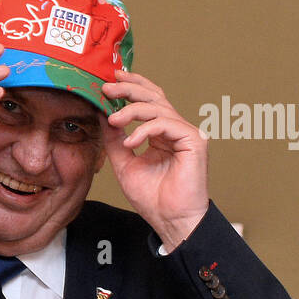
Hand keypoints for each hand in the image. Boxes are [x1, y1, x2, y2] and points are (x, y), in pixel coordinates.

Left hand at [101, 70, 208, 252]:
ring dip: (132, 110)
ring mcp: (186, 134)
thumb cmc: (152, 198)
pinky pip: (167, 124)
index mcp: (160, 133)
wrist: (170, 220)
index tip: (110, 79)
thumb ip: (115, 140)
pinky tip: (131, 143)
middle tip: (107, 87)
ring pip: (158, 107)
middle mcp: (175, 129)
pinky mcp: (194, 141)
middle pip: (154, 97)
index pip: (148, 101)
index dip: (132, 85)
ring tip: (114, 120)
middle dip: (130, 88)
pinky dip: (145, 130)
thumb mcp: (124, 164)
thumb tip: (103, 116)